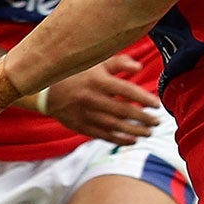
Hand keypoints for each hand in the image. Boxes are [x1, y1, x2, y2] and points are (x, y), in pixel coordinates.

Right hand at [43, 56, 157, 144]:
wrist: (46, 91)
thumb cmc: (77, 74)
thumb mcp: (95, 63)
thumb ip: (118, 63)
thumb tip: (139, 67)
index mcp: (97, 80)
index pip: (126, 91)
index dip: (144, 99)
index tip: (157, 105)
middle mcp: (92, 98)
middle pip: (123, 111)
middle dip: (143, 119)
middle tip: (157, 122)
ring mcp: (86, 114)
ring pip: (115, 126)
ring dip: (135, 131)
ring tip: (148, 133)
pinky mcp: (81, 126)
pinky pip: (104, 135)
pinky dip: (120, 139)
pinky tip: (132, 140)